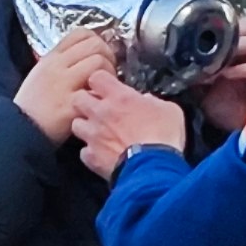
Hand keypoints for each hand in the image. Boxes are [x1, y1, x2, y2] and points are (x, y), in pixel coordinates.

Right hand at [13, 26, 116, 138]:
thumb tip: (88, 55)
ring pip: (99, 63)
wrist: (19, 129)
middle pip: (95, 45)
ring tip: (104, 88)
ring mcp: (63, 85)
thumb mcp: (41, 73)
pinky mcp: (70, 105)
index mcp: (52, 57)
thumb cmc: (33, 104)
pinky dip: (102, 95)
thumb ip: (61, 62)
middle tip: (107, 72)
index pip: (81, 33)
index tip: (99, 55)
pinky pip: (95, 90)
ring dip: (109, 74)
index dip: (97, 41)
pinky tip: (98, 103)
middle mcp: (57, 66)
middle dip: (108, 56)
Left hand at [71, 76, 188, 180]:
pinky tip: (101, 155)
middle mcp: (100, 113)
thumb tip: (146, 101)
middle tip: (98, 109)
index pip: (96, 77)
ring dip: (85, 127)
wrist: (154, 169)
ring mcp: (93, 136)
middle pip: (78, 98)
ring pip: (76, 124)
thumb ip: (153, 102)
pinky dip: (91, 153)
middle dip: (85, 102)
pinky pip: (84, 152)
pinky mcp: (91, 157)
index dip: (100, 81)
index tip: (107, 88)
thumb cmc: (164, 136)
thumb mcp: (169, 110)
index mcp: (119, 97)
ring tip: (97, 133)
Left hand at [200, 14, 245, 136]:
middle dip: (229, 32)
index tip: (198, 31)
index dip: (220, 24)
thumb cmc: (221, 107)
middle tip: (207, 42)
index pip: (237, 23)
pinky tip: (226, 74)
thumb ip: (194, 66)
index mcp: (240, 49)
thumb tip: (172, 55)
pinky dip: (243, 69)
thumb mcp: (202, 82)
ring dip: (234, 47)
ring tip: (215, 58)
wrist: (234, 133)